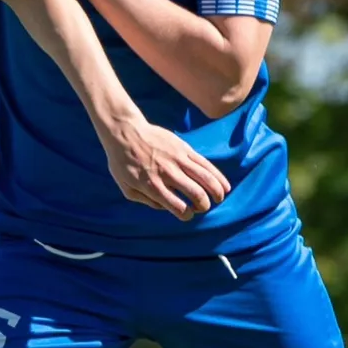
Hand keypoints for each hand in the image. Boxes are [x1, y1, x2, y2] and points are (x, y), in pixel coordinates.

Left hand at [100, 117, 230, 218]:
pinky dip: (218, 177)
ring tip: (219, 198)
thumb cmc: (122, 162)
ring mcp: (178, 160)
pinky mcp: (185, 149)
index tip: (187, 214)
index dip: (186, 215)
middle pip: (197, 194)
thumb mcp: (126, 187)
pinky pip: (206, 164)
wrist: (125, 132)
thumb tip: (165, 208)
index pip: (179, 208)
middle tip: (202, 207)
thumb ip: (145, 201)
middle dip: (204, 205)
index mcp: (153, 186)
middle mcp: (168, 174)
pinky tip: (224, 185)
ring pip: (206, 179)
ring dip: (217, 192)